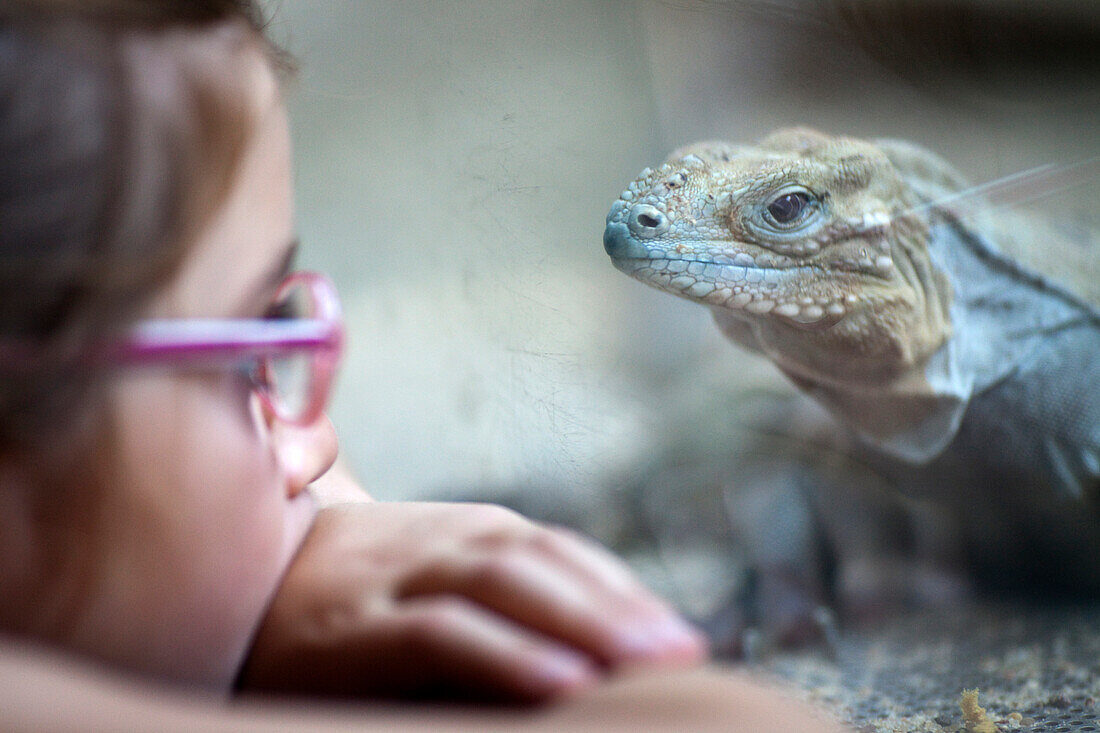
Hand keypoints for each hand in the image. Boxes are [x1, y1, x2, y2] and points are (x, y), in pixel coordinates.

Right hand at [238, 502, 706, 702]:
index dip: (622, 588)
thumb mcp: (434, 581)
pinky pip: (440, 633)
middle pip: (542, 562)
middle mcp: (441, 541)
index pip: (562, 552)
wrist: (240, 574)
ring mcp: (394, 578)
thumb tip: (593, 653)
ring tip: (645, 664)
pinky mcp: (351, 628)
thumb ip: (503, 601)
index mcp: (468, 531)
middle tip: (685, 654)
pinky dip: (505, 653)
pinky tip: (561, 684)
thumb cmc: (359, 591)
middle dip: (618, 606)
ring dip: (581, 621)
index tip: (679, 635)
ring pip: (501, 583)